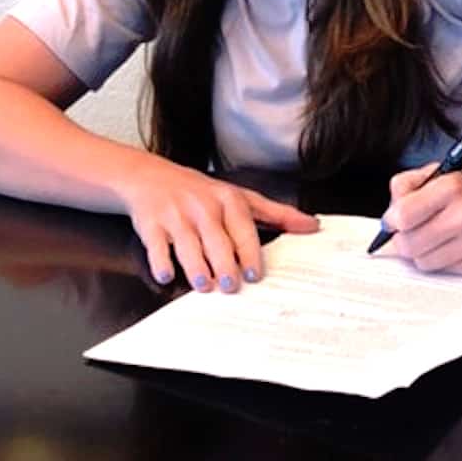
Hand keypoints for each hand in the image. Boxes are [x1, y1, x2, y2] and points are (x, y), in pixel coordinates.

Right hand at [120, 156, 317, 292]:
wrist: (150, 176)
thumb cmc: (201, 193)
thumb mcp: (239, 197)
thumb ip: (276, 214)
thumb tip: (312, 225)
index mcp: (227, 199)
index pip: (242, 227)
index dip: (249, 252)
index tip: (255, 273)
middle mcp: (202, 206)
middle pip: (216, 239)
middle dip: (224, 263)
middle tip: (231, 285)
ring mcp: (175, 214)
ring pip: (187, 244)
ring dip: (196, 267)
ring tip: (204, 285)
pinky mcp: (150, 224)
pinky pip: (156, 245)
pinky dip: (161, 261)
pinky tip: (166, 275)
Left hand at [382, 164, 461, 276]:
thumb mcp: (451, 173)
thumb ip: (413, 186)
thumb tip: (388, 217)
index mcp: (453, 186)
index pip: (401, 215)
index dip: (392, 222)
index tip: (396, 221)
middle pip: (408, 244)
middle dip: (405, 241)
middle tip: (415, 234)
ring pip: (424, 262)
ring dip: (425, 254)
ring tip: (440, 240)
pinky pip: (447, 272)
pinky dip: (446, 263)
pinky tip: (460, 248)